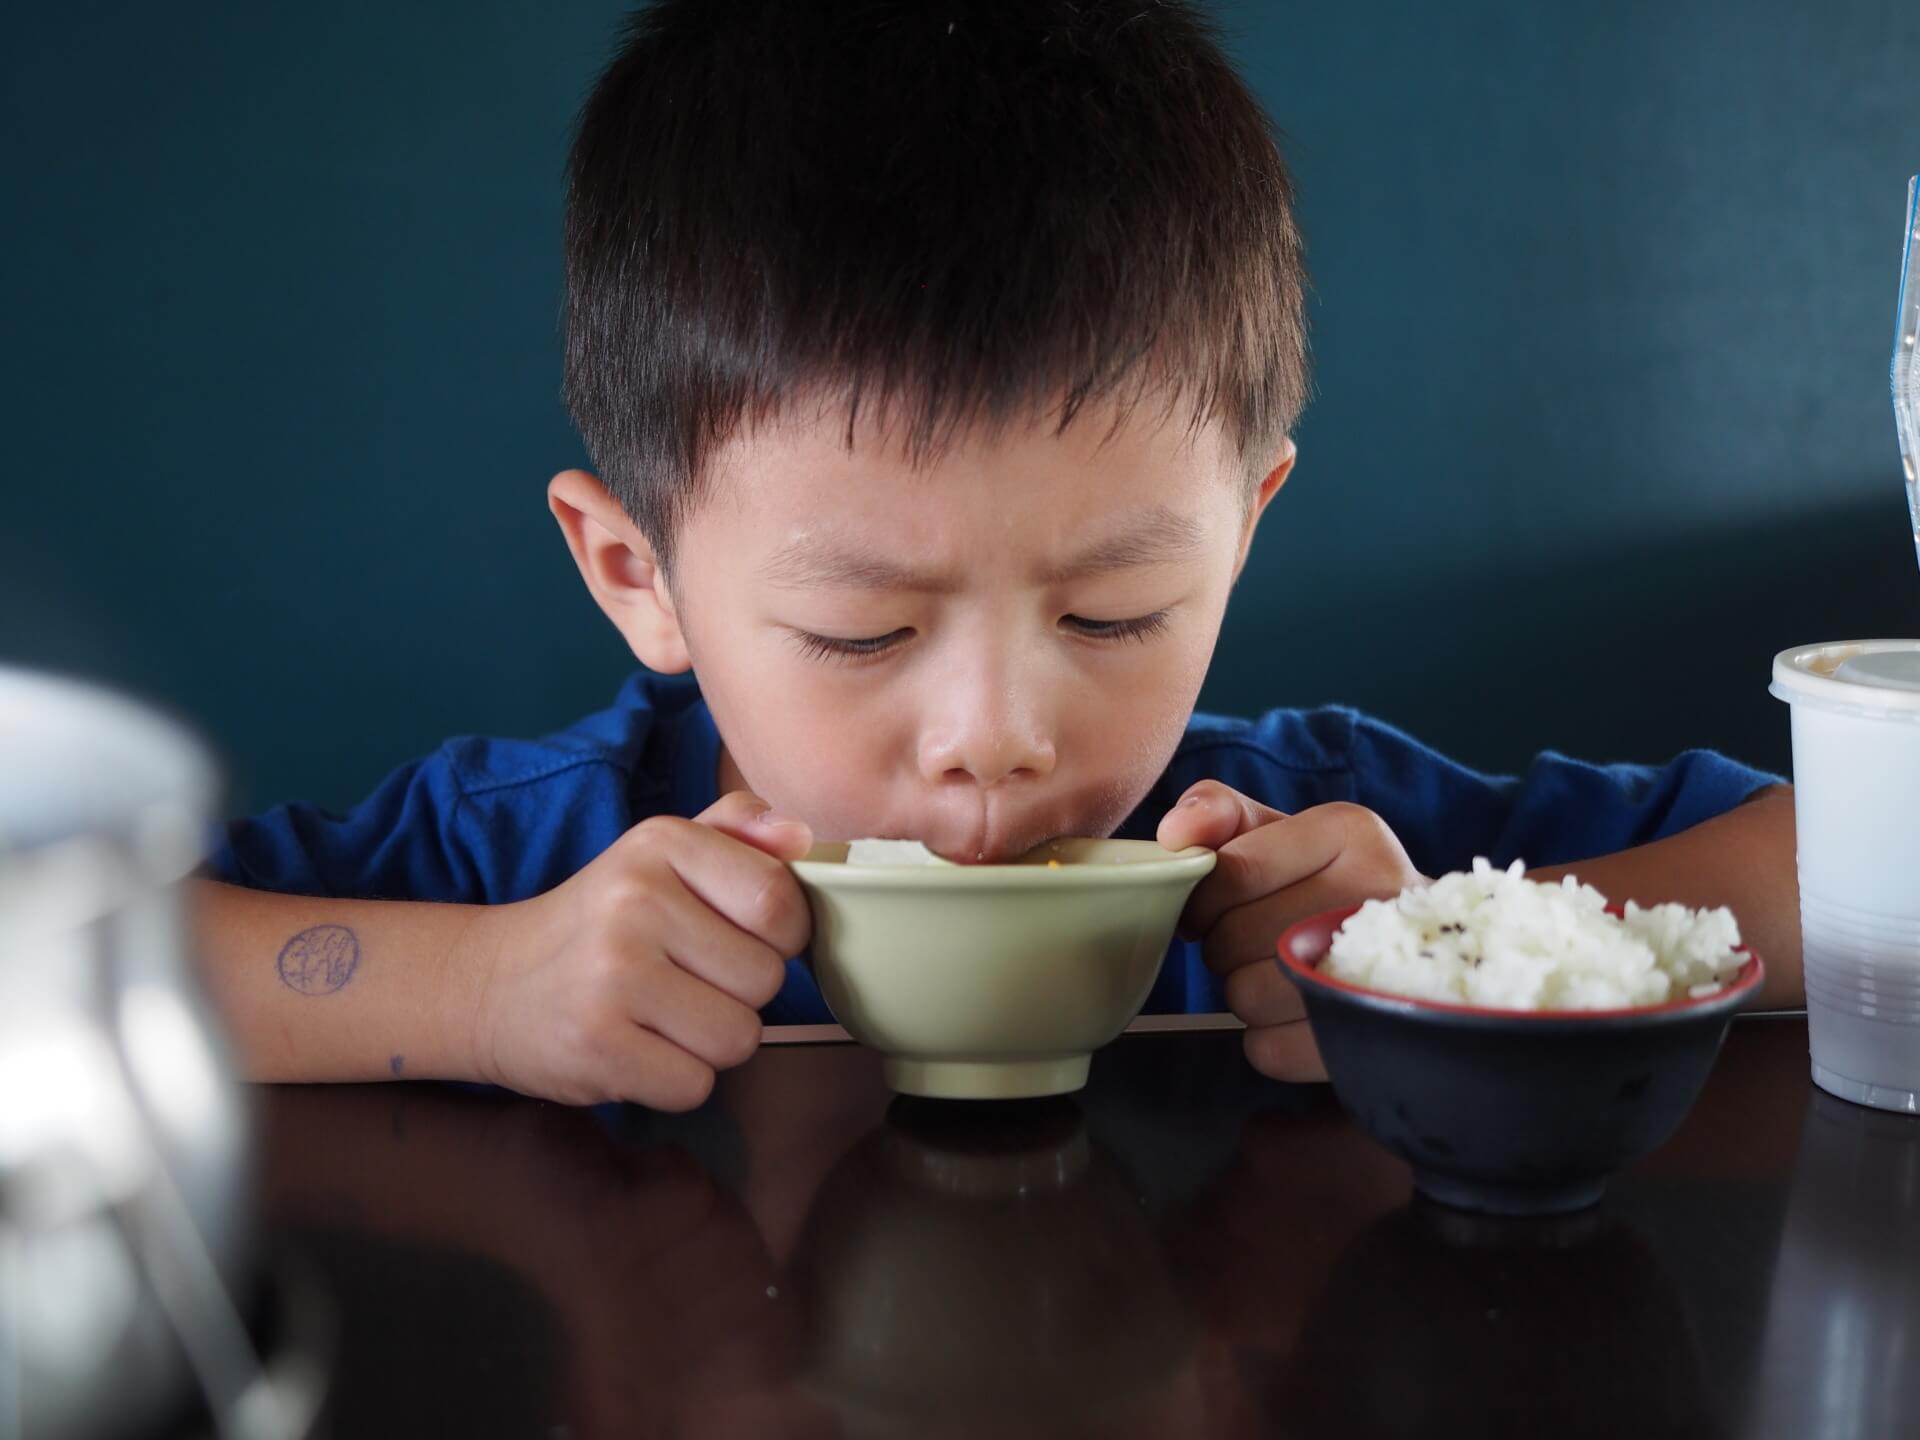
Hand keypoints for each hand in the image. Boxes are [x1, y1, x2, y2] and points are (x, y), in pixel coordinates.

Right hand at [472, 791, 813, 1107]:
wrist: (491, 982)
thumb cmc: (602, 920)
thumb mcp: (659, 853)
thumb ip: (736, 830)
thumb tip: (803, 837)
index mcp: (661, 843)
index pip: (780, 902)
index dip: (780, 936)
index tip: (742, 938)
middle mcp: (636, 902)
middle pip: (766, 979)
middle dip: (741, 993)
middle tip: (686, 981)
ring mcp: (613, 977)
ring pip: (739, 1038)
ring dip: (712, 1042)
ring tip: (663, 1017)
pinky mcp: (597, 1046)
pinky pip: (696, 1085)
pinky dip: (676, 1080)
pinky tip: (639, 1049)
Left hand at [1157, 782, 1424, 1081]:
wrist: (1427, 948)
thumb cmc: (1328, 883)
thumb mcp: (1280, 831)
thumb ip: (1218, 814)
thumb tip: (1175, 834)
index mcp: (1350, 831)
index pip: (1231, 872)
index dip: (1200, 898)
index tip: (1211, 905)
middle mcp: (1376, 891)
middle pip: (1232, 937)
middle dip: (1224, 944)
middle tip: (1255, 940)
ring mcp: (1382, 966)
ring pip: (1246, 995)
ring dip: (1245, 990)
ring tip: (1279, 972)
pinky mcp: (1371, 1037)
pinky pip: (1270, 1049)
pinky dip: (1269, 1038)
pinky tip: (1298, 1013)